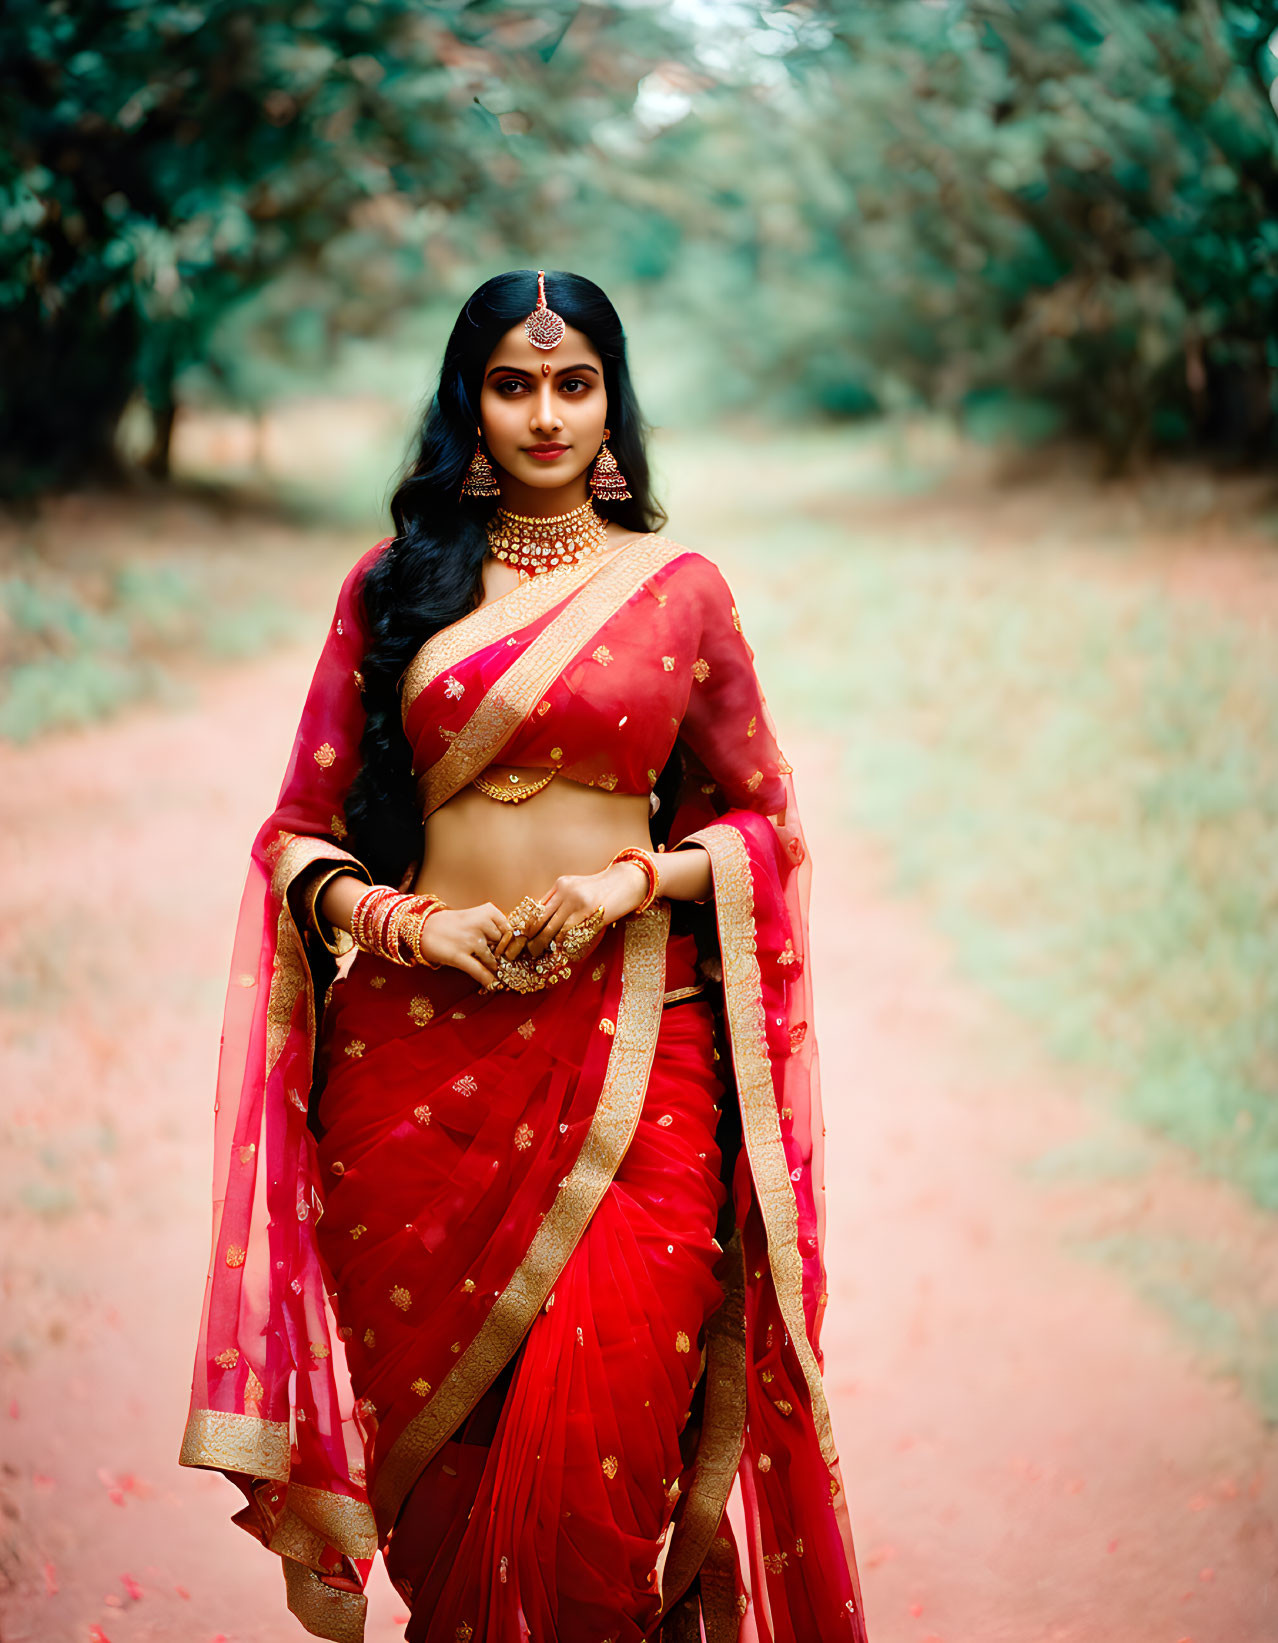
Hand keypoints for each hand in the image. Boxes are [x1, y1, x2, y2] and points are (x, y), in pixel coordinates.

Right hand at [415, 903, 511, 988]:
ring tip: (493, 972)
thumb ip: (492, 927)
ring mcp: (470, 940)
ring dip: (493, 969)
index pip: (510, 931)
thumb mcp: (475, 916)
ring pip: (493, 961)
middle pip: (502, 947)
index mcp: (487, 911)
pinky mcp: (459, 956)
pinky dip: (487, 981)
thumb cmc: (450, 924)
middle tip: (497, 961)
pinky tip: (492, 986)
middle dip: (500, 956)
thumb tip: (510, 947)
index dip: (510, 943)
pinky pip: (479, 971)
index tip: (509, 950)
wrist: (422, 929)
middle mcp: (480, 924)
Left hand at [505, 863, 648, 961]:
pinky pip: (571, 933)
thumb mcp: (579, 889)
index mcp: (560, 885)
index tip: (521, 939)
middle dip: (532, 938)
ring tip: (538, 954)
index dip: (528, 925)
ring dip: (545, 944)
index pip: (537, 907)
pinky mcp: (591, 912)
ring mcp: (578, 901)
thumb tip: (546, 924)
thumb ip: (563, 902)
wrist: (628, 881)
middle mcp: (566, 891)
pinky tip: (560, 951)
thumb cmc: (604, 889)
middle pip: (541, 920)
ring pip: (554, 929)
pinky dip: (564, 944)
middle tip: (526, 951)